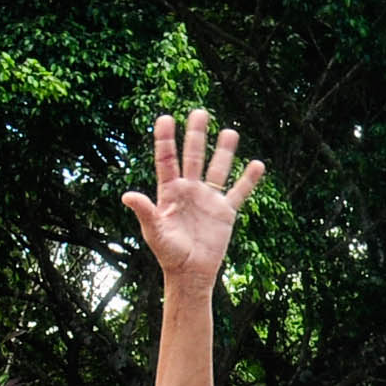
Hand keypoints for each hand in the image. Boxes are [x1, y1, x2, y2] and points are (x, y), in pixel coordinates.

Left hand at [119, 110, 263, 282]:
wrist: (190, 273)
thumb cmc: (168, 253)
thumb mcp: (154, 231)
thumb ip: (144, 211)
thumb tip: (127, 195)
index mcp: (169, 191)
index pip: (167, 159)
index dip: (166, 139)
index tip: (166, 117)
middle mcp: (189, 190)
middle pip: (193, 156)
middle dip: (196, 135)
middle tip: (200, 112)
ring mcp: (208, 199)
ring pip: (217, 169)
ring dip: (224, 151)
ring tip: (230, 131)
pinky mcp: (225, 212)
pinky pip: (238, 192)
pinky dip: (248, 179)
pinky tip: (257, 165)